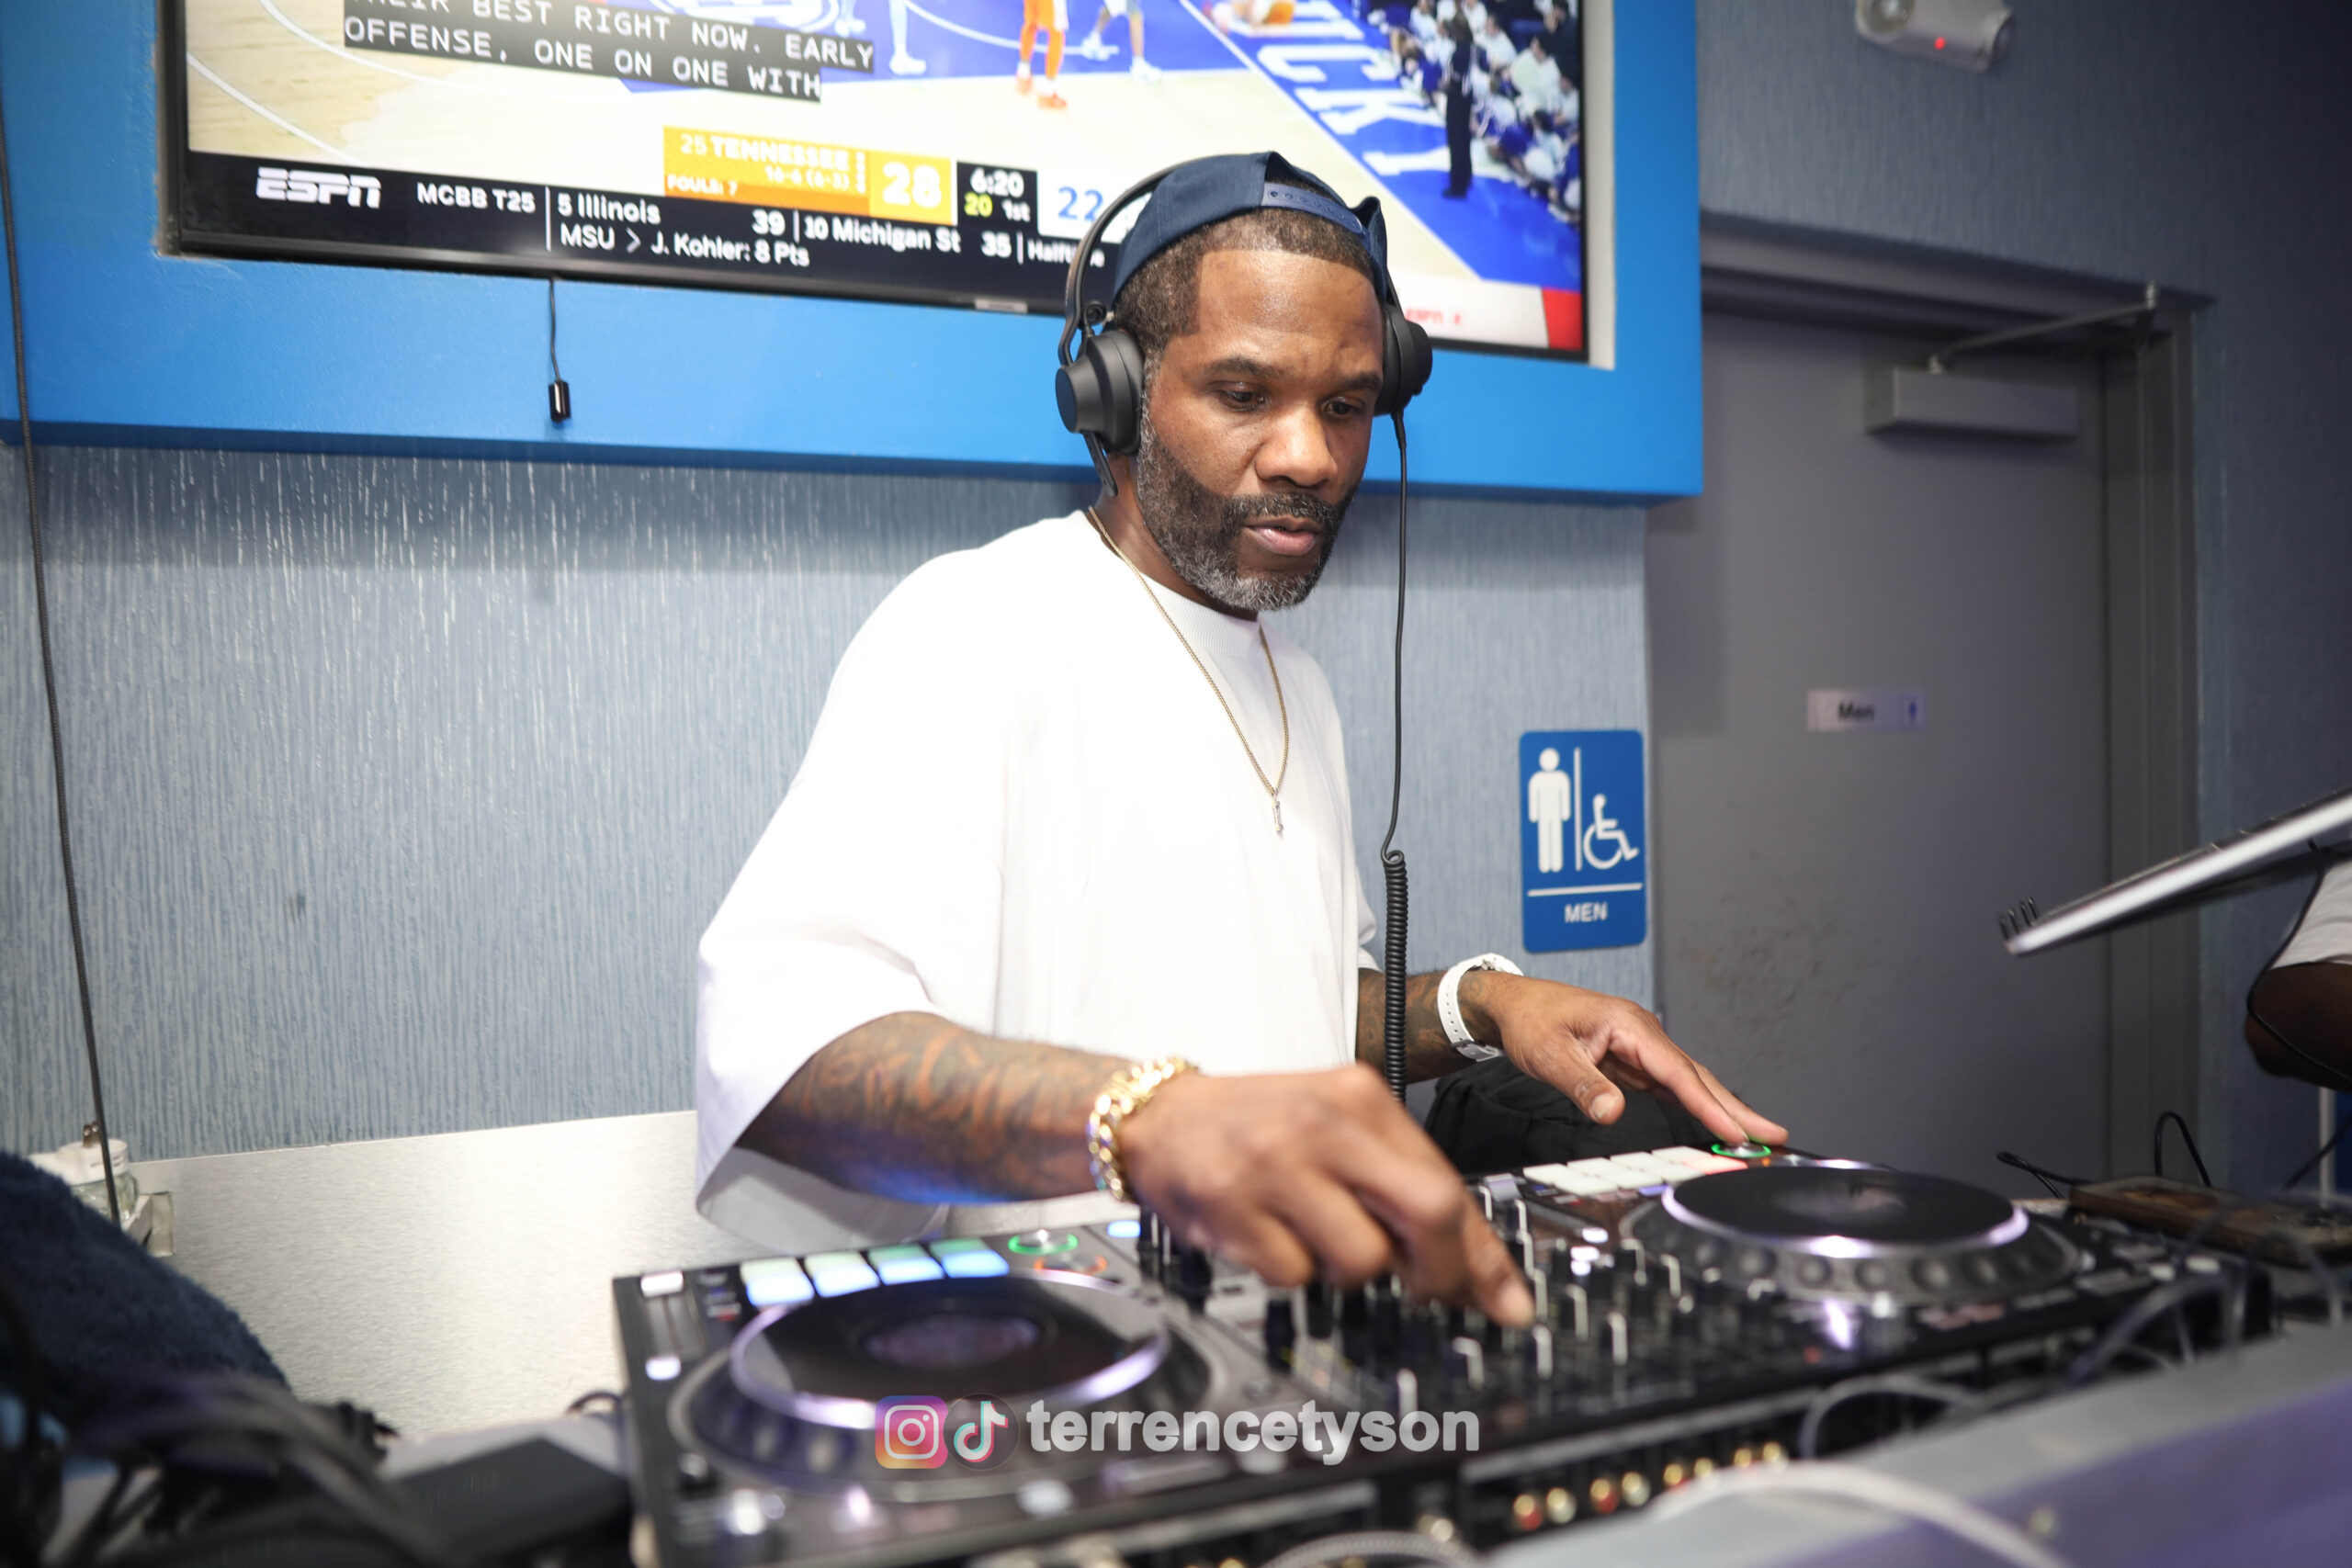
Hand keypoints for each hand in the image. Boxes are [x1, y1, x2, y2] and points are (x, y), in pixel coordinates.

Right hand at [1118, 1064, 1532, 1325]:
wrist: (1157, 1118)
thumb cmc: (1255, 1126)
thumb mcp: (1336, 1129)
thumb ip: (1401, 1184)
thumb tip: (1475, 1270)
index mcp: (1358, 1097)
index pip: (1449, 1184)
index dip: (1483, 1256)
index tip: (1503, 1300)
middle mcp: (1322, 1125)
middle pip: (1429, 1212)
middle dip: (1442, 1273)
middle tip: (1429, 1292)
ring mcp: (1276, 1165)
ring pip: (1364, 1259)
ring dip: (1350, 1272)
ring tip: (1319, 1241)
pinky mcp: (1232, 1206)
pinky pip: (1295, 1275)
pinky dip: (1291, 1273)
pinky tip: (1272, 1239)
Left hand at [1463, 973, 1787, 1148]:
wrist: (1513, 1003)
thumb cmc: (1530, 1020)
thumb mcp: (1549, 1055)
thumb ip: (1583, 1084)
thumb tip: (1612, 1112)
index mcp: (1630, 1026)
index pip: (1678, 1073)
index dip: (1710, 1106)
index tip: (1737, 1133)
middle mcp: (1643, 1034)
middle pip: (1697, 1076)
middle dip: (1735, 1108)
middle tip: (1773, 1136)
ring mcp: (1640, 1047)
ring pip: (1688, 1082)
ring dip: (1721, 1108)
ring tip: (1754, 1135)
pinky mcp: (1632, 1060)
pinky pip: (1671, 1085)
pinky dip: (1695, 1104)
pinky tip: (1711, 1121)